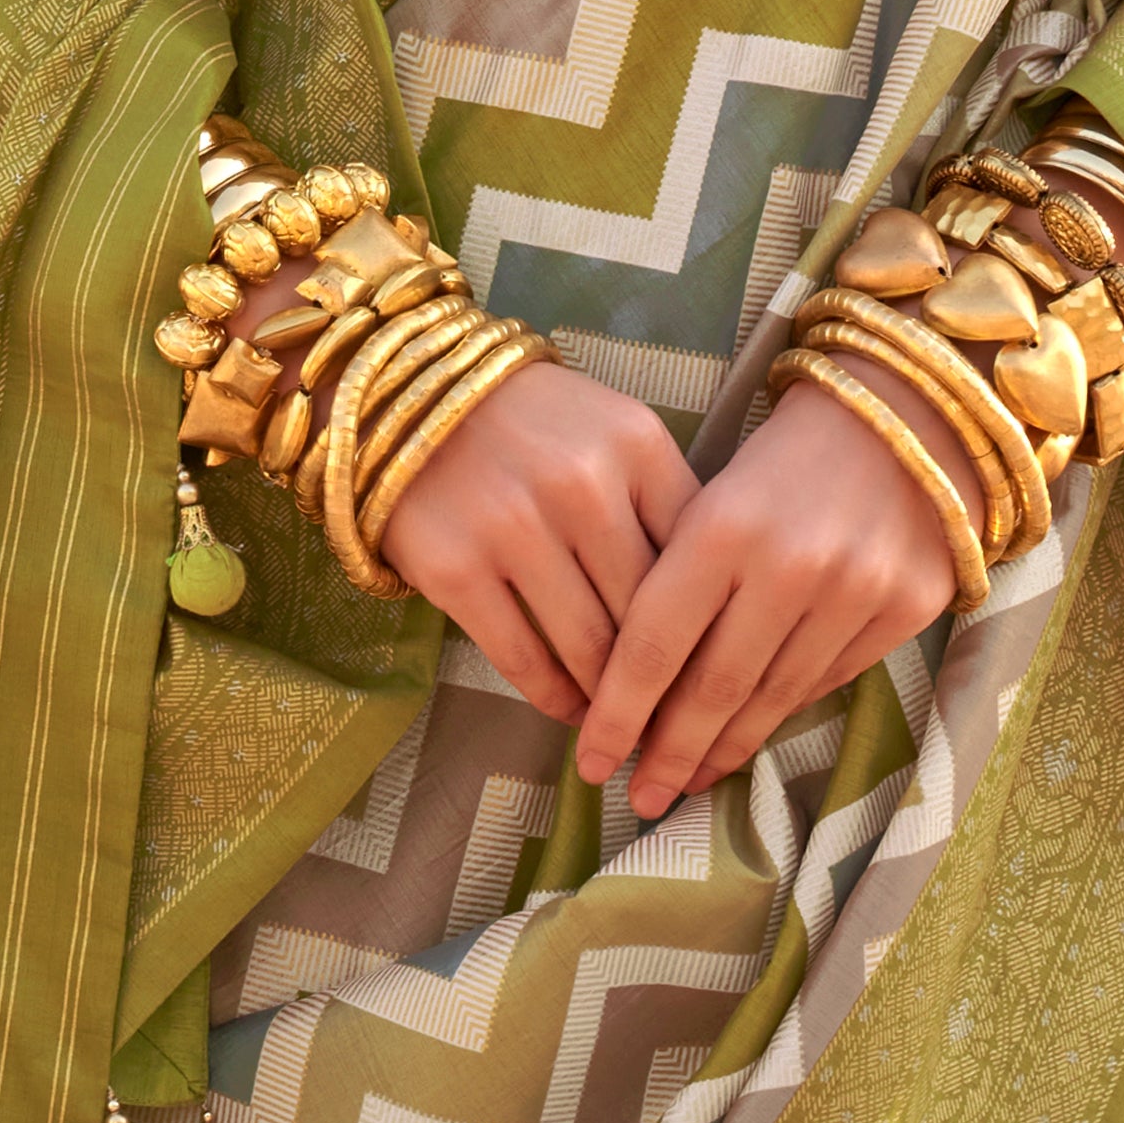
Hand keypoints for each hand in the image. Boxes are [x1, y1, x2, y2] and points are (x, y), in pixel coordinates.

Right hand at [380, 361, 698, 725]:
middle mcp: (582, 485)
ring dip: (612, 701)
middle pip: (647, 613)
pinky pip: (523, 658)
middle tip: (676, 720)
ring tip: (626, 724)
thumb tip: (706, 608)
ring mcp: (516, 527)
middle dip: (667, 680)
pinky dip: (555, 698)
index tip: (711, 670)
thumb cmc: (533, 422)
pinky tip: (571, 711)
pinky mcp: (458, 569)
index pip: (695, 559)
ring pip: (590, 646)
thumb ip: (660, 502)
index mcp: (636, 446)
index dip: (708, 627)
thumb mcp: (613, 432)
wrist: (411, 397)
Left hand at [577, 366, 968, 817]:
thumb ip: (679, 577)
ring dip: (723, 747)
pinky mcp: (905, 609)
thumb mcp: (715, 494)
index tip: (590, 759)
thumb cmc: (784, 452)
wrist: (905, 413)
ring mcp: (854, 591)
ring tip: (687, 779)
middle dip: (668, 752)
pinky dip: (781, 712)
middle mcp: (790, 565)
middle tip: (637, 797)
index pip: (655, 643)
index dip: (619, 713)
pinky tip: (751, 733)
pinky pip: (827, 681)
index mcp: (723, 525)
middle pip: (713, 688)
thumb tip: (634, 684)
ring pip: (773, 697)